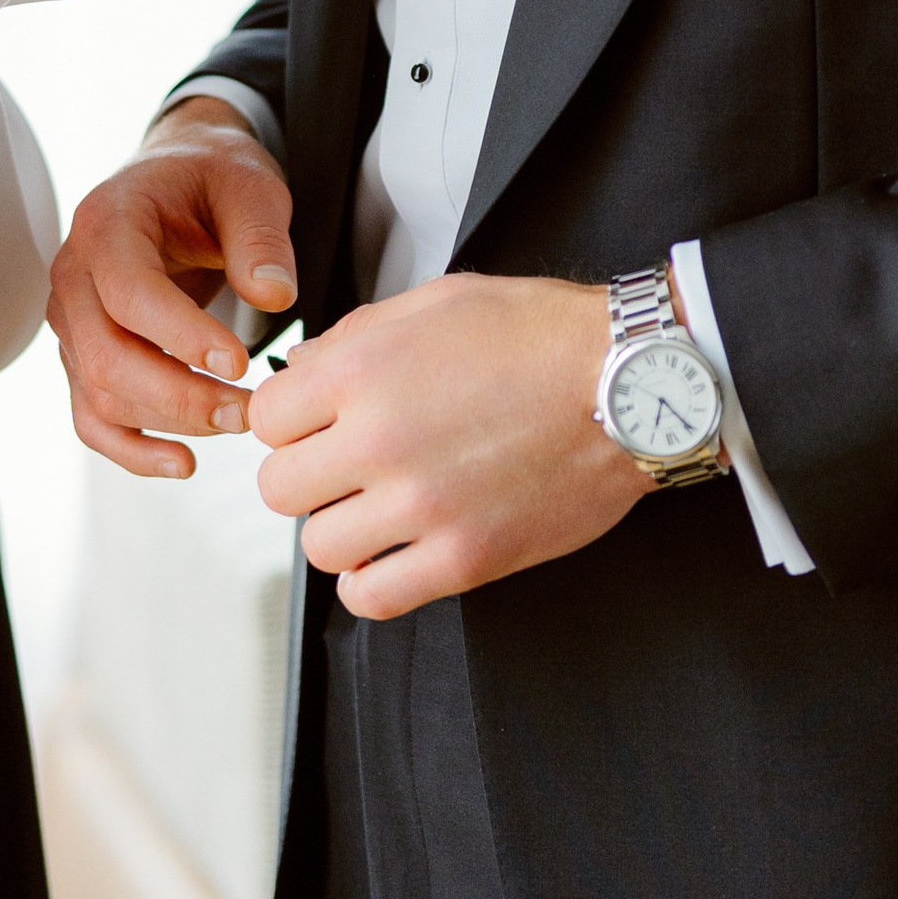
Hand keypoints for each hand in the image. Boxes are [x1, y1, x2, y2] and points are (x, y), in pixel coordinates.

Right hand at [46, 100, 295, 478]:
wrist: (177, 180)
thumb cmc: (210, 179)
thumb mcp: (248, 186)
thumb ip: (260, 236)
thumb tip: (274, 296)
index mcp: (105, 223)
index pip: (128, 292)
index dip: (180, 335)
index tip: (239, 363)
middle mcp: (74, 276)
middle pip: (107, 356)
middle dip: (180, 396)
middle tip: (249, 410)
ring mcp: (72, 322)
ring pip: (101, 395)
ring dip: (169, 423)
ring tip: (239, 422)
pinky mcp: (83, 357)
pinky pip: (92, 417)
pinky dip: (131, 451)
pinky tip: (183, 462)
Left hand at [249, 275, 647, 617]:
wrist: (631, 382)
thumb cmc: (541, 335)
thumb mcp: (436, 302)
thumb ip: (356, 338)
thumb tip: (302, 375)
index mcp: (363, 369)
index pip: (265, 419)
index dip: (290, 422)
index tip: (316, 426)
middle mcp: (380, 438)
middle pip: (279, 487)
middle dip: (306, 475)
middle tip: (344, 468)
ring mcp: (422, 505)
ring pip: (318, 546)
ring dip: (340, 529)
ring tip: (376, 509)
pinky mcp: (465, 557)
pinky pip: (372, 596)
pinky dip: (371, 582)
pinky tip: (393, 554)